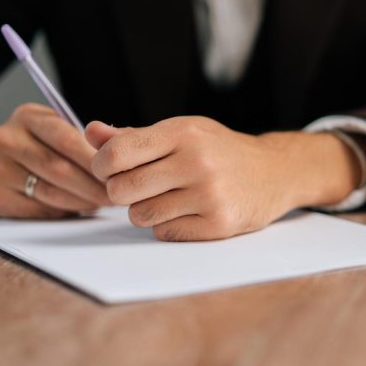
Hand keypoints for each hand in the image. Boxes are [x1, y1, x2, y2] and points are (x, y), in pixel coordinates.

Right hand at [0, 103, 110, 217]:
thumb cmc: (39, 144)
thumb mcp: (56, 126)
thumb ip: (86, 136)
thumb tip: (123, 150)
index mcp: (27, 117)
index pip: (67, 139)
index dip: (96, 160)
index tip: (120, 172)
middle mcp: (6, 140)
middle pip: (59, 168)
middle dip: (94, 185)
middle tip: (118, 195)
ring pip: (51, 192)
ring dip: (83, 201)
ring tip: (104, 202)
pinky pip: (39, 209)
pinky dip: (65, 211)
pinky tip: (80, 208)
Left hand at [86, 117, 363, 240]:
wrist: (275, 172)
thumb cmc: (219, 150)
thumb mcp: (182, 132)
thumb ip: (135, 136)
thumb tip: (91, 132)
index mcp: (183, 133)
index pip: (116, 154)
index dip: (102, 166)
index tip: (109, 170)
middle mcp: (197, 162)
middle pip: (122, 190)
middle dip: (121, 193)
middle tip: (136, 188)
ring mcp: (209, 195)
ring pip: (141, 216)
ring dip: (144, 211)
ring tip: (164, 199)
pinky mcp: (218, 223)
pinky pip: (166, 233)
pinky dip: (168, 226)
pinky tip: (187, 212)